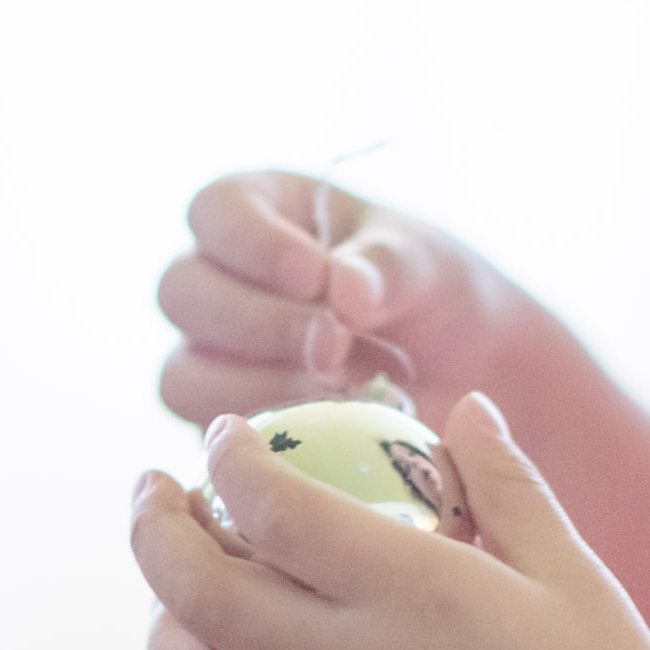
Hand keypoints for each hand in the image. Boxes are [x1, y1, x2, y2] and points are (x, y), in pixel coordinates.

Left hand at [131, 394, 649, 649]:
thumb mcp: (568, 568)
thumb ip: (505, 483)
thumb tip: (465, 406)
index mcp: (412, 594)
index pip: (272, 509)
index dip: (229, 459)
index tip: (225, 434)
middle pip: (197, 596)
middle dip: (151, 531)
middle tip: (152, 489)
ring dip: (164, 628)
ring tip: (177, 588)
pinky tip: (266, 646)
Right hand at [157, 172, 532, 429]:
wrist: (469, 373)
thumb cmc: (438, 295)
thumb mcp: (427, 266)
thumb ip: (386, 268)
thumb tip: (345, 290)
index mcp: (262, 211)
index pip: (215, 210)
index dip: (251, 243)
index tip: (315, 276)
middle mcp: (223, 280)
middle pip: (180, 292)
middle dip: (259, 323)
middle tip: (334, 343)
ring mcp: (217, 357)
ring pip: (181, 374)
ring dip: (258, 385)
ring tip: (343, 388)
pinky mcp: (231, 423)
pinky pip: (212, 439)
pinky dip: (269, 435)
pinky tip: (332, 428)